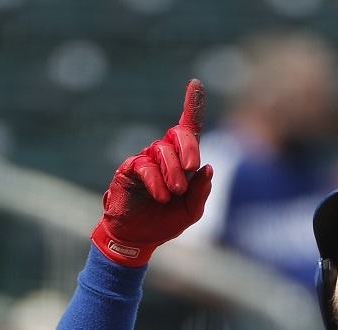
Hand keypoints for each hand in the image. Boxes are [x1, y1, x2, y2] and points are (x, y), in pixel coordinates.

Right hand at [90, 79, 213, 266]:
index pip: (188, 127)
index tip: (196, 83)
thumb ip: (201, 191)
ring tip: (173, 193)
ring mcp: (145, 160)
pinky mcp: (129, 170)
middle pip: (179, 133)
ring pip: (162, 150)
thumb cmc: (164, 222)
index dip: (192, 105)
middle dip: (189, 147)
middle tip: (190, 168)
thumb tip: (208, 168)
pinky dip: (156, 180)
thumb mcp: (191, 211)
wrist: (137, 238)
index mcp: (181, 161)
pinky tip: (161, 196)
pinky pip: (144, 166)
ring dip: (172, 171)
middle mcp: (164, 155)